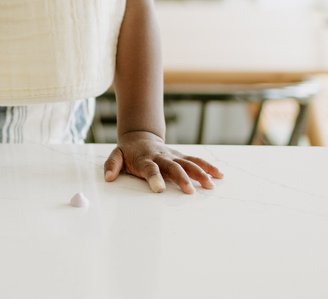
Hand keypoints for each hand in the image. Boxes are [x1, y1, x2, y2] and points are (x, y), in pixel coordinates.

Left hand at [104, 131, 223, 193]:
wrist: (140, 136)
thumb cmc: (128, 151)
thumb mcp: (116, 155)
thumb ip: (112, 165)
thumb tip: (108, 178)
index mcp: (145, 159)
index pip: (149, 169)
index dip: (154, 178)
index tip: (158, 189)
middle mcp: (161, 157)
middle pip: (173, 167)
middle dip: (182, 178)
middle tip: (190, 191)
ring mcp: (172, 156)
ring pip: (188, 163)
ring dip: (199, 173)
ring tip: (211, 185)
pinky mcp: (181, 156)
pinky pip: (196, 160)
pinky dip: (208, 166)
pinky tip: (220, 175)